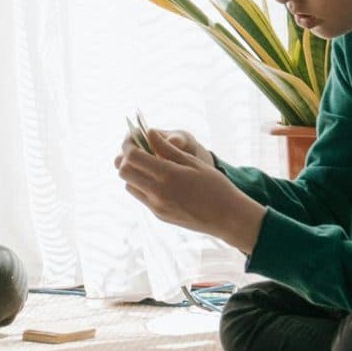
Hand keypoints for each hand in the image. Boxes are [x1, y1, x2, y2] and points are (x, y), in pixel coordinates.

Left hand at [116, 127, 265, 255]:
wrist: (227, 217)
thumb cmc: (215, 186)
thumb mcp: (193, 162)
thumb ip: (167, 148)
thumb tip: (149, 133)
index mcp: (168, 175)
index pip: (132, 156)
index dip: (128, 144)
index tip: (133, 136)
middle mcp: (158, 192)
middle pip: (124, 171)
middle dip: (126, 157)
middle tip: (138, 148)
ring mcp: (157, 206)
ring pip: (128, 185)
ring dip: (133, 172)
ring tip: (149, 164)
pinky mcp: (159, 215)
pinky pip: (141, 196)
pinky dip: (142, 184)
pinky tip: (158, 179)